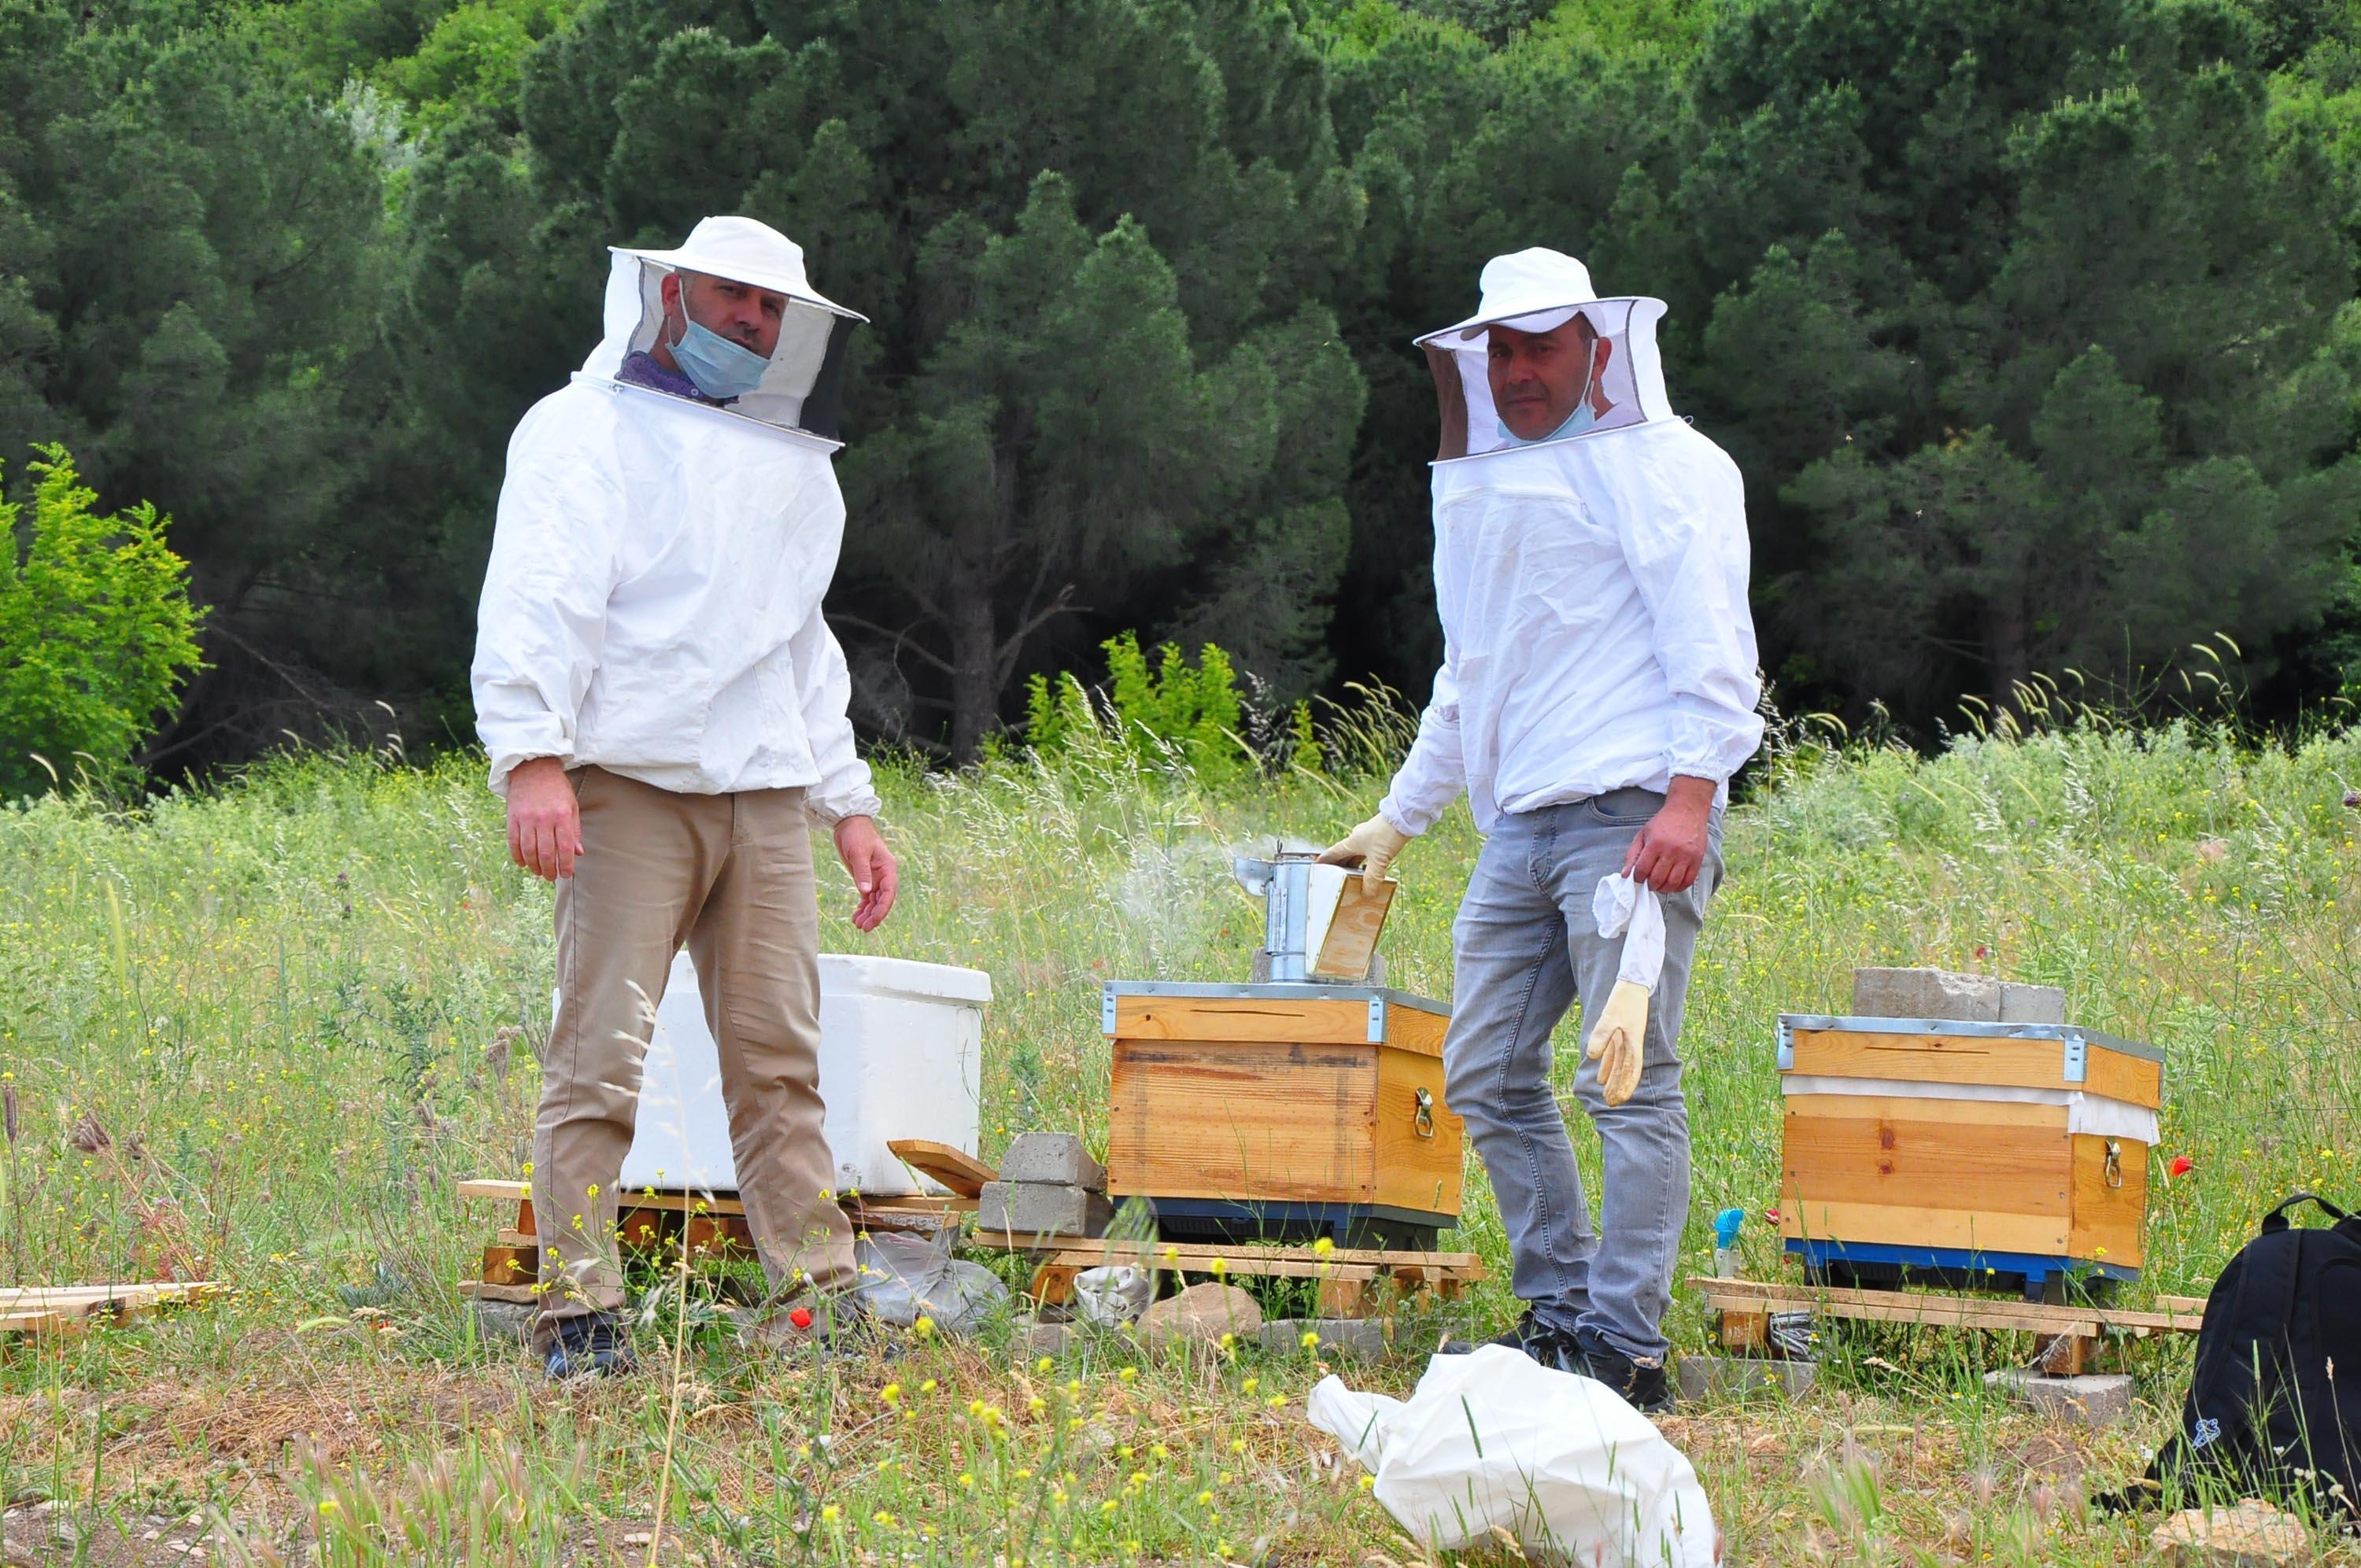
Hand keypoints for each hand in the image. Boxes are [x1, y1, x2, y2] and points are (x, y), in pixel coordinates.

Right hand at [506, 757, 581, 880]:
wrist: (533, 768)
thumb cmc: (556, 788)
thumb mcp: (571, 806)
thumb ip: (574, 831)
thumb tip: (578, 854)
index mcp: (562, 816)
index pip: (565, 848)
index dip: (565, 865)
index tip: (566, 874)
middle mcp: (543, 818)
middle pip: (545, 853)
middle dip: (549, 870)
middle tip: (552, 877)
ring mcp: (526, 818)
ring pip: (528, 850)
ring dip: (534, 866)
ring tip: (539, 872)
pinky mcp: (512, 817)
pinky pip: (513, 842)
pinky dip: (518, 856)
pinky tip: (523, 863)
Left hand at [834, 815, 897, 931]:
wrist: (847, 823)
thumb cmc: (856, 834)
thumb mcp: (858, 853)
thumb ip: (862, 873)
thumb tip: (866, 892)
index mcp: (887, 867)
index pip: (889, 892)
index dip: (883, 908)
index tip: (874, 920)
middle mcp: (883, 874)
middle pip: (883, 900)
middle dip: (874, 915)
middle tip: (864, 928)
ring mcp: (874, 877)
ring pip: (874, 900)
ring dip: (868, 913)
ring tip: (858, 925)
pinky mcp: (865, 878)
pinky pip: (867, 897)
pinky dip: (862, 907)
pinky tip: (856, 916)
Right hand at [1317, 812, 1411, 891]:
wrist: (1404, 817)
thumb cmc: (1388, 835)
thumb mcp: (1379, 860)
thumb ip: (1373, 878)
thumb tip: (1367, 894)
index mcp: (1352, 842)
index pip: (1334, 852)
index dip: (1325, 859)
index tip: (1317, 864)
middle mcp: (1358, 838)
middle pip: (1344, 854)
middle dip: (1339, 865)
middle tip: (1335, 876)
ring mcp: (1369, 837)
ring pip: (1357, 853)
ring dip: (1354, 864)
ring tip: (1352, 876)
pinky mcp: (1379, 837)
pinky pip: (1367, 852)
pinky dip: (1365, 861)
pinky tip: (1370, 867)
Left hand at [1585, 978, 1649, 1106]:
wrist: (1632, 982)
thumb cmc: (1623, 999)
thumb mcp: (1610, 1016)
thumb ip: (1602, 1036)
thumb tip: (1593, 1056)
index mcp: (1633, 1042)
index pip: (1632, 1069)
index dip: (1626, 1085)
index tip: (1620, 1100)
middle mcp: (1631, 1044)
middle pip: (1626, 1071)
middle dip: (1619, 1088)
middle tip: (1611, 1104)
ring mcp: (1626, 1039)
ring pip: (1619, 1065)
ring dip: (1613, 1080)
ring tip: (1606, 1096)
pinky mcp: (1620, 1033)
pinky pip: (1613, 1055)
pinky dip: (1608, 1066)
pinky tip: (1600, 1077)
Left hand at [1622, 776, 1715, 893]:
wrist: (1687, 810)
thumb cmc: (1663, 823)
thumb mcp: (1643, 834)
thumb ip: (1632, 854)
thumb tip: (1625, 874)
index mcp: (1655, 843)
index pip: (1642, 869)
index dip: (1637, 878)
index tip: (1638, 878)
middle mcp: (1671, 850)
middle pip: (1657, 878)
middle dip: (1650, 885)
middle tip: (1649, 883)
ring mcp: (1686, 856)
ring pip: (1673, 883)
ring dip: (1664, 889)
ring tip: (1660, 885)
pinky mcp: (1697, 859)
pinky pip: (1688, 881)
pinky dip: (1679, 887)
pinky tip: (1673, 884)